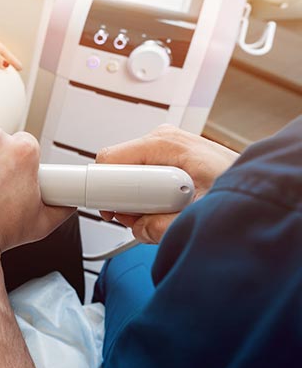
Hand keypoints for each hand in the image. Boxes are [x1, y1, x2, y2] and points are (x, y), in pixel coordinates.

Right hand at [96, 124, 238, 242]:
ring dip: (138, 203)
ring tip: (165, 215)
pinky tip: (168, 210)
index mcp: (165, 143)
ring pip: (127, 177)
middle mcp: (162, 140)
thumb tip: (139, 227)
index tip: (110, 211)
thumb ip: (162, 226)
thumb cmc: (242, 192)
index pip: (109, 159)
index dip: (105, 189)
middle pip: (116, 169)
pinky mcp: (168, 160)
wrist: (262, 189)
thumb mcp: (199, 214)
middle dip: (123, 201)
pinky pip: (141, 179)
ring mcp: (165, 148)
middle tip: (144, 219)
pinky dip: (148, 200)